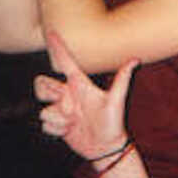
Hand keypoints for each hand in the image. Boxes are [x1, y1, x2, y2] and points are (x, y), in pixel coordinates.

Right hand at [34, 30, 137, 159]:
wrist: (105, 146)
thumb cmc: (113, 122)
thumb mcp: (116, 99)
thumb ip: (122, 79)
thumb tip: (135, 59)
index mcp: (79, 85)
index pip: (65, 62)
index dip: (58, 47)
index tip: (52, 31)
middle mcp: (67, 94)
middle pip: (42, 84)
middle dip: (48, 94)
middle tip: (70, 107)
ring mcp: (60, 109)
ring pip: (44, 109)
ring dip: (59, 118)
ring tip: (74, 122)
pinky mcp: (55, 124)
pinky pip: (45, 124)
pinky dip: (57, 130)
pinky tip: (69, 131)